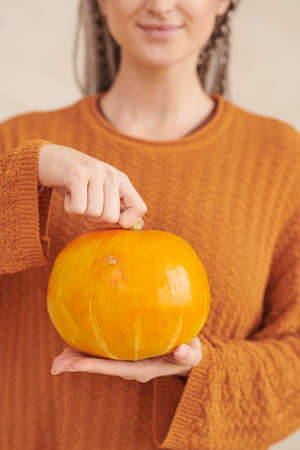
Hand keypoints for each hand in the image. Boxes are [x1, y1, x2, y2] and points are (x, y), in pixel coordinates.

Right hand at [38, 143, 146, 228]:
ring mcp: (96, 173)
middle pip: (111, 217)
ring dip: (80, 211)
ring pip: (93, 213)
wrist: (49, 159)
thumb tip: (138, 227)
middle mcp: (111, 175)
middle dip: (95, 218)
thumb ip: (118, 207)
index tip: (114, 221)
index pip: (140, 208)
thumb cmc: (77, 182)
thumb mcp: (101, 192)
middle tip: (86, 203)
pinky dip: (69, 207)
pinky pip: (77, 208)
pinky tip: (67, 192)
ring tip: (76, 195)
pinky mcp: (77, 175)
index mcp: (121, 180)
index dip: (127, 222)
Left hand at [51, 337, 201, 382]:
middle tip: (55, 363)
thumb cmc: (189, 355)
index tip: (70, 365)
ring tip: (60, 352)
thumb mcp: (193, 356)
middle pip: (99, 366)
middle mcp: (129, 367)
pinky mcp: (126, 353)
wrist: (187, 357)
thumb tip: (183, 350)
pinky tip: (80, 335)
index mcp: (141, 369)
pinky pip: (105, 349)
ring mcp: (126, 361)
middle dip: (77, 365)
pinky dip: (90, 344)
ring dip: (79, 356)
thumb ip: (189, 354)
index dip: (90, 366)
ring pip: (99, 359)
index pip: (111, 368)